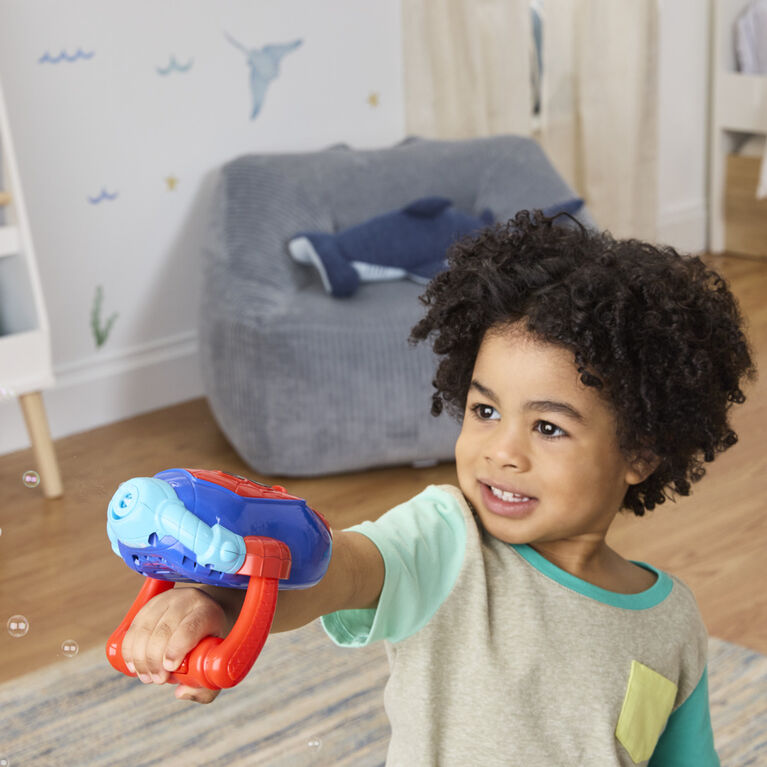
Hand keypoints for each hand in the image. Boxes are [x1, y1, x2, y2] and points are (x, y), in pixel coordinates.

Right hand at [121, 586, 225, 703]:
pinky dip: (130, 649)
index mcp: (208, 613)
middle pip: (164, 630)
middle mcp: (187, 601)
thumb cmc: (210, 645)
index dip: (176, 648)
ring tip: (146, 677)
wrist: (204, 614)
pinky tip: (134, 665)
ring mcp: (167, 600)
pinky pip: (134, 627)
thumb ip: (206, 688)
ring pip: (145, 628)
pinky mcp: (150, 605)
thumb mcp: (217, 663)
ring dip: (140, 658)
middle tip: (158, 680)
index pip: (190, 628)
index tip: (170, 668)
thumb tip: (180, 692)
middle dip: (155, 660)